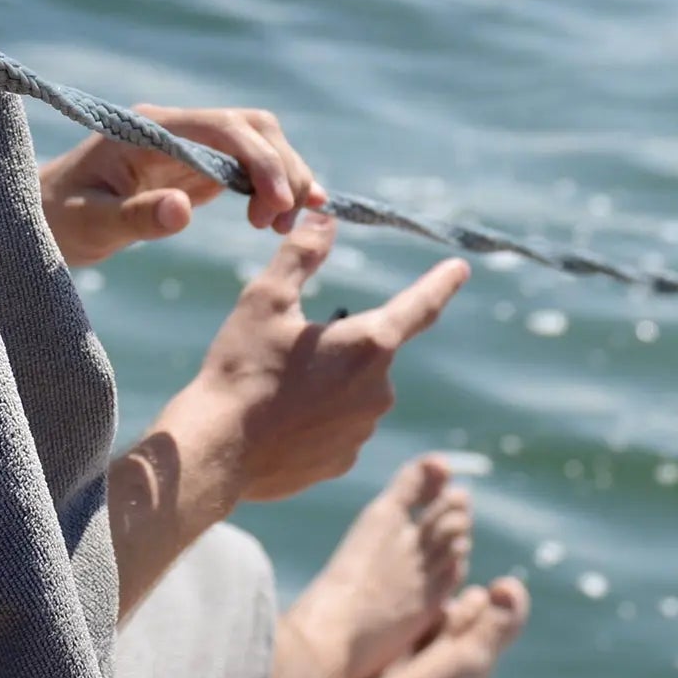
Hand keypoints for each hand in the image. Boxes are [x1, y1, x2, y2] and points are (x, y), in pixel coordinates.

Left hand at [39, 104, 325, 267]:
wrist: (42, 217)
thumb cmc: (58, 218)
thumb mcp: (91, 224)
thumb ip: (135, 217)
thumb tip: (182, 209)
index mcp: (148, 129)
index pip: (221, 127)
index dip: (260, 159)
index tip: (277, 204)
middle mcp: (174, 128)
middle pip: (251, 128)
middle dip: (281, 168)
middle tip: (283, 223)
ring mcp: (187, 145)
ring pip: (257, 143)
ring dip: (283, 178)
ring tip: (283, 227)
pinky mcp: (194, 168)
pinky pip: (246, 167)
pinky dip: (273, 187)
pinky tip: (285, 215)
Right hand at [171, 215, 466, 502]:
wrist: (218, 449)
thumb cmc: (241, 368)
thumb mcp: (265, 300)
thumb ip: (301, 256)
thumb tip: (326, 218)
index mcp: (368, 344)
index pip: (419, 305)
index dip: (441, 283)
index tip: (460, 268)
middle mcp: (378, 389)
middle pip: (369, 351)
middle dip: (337, 344)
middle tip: (284, 348)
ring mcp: (363, 430)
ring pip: (351, 389)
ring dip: (325, 381)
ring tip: (272, 388)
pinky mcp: (344, 460)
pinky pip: (337, 425)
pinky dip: (314, 417)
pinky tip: (276, 419)